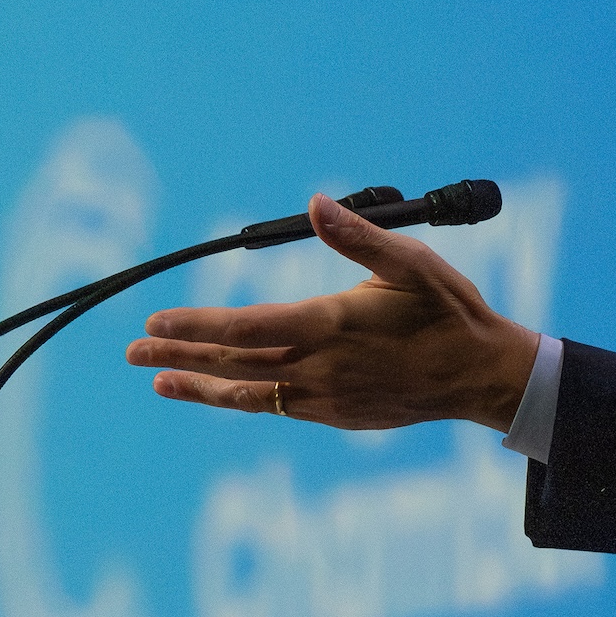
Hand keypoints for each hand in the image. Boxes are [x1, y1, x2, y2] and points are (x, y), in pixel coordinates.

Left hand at [127, 193, 540, 429]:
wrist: (482, 376)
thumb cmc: (448, 311)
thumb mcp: (411, 263)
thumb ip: (358, 236)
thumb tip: (316, 201)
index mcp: (331, 326)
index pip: (245, 328)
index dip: (195, 327)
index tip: (156, 322)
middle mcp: (320, 369)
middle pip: (234, 364)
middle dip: (179, 356)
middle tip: (133, 351)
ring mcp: (326, 398)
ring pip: (249, 395)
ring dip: (200, 387)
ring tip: (159, 382)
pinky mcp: (336, 414)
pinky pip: (276, 407)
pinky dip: (240, 401)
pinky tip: (221, 393)